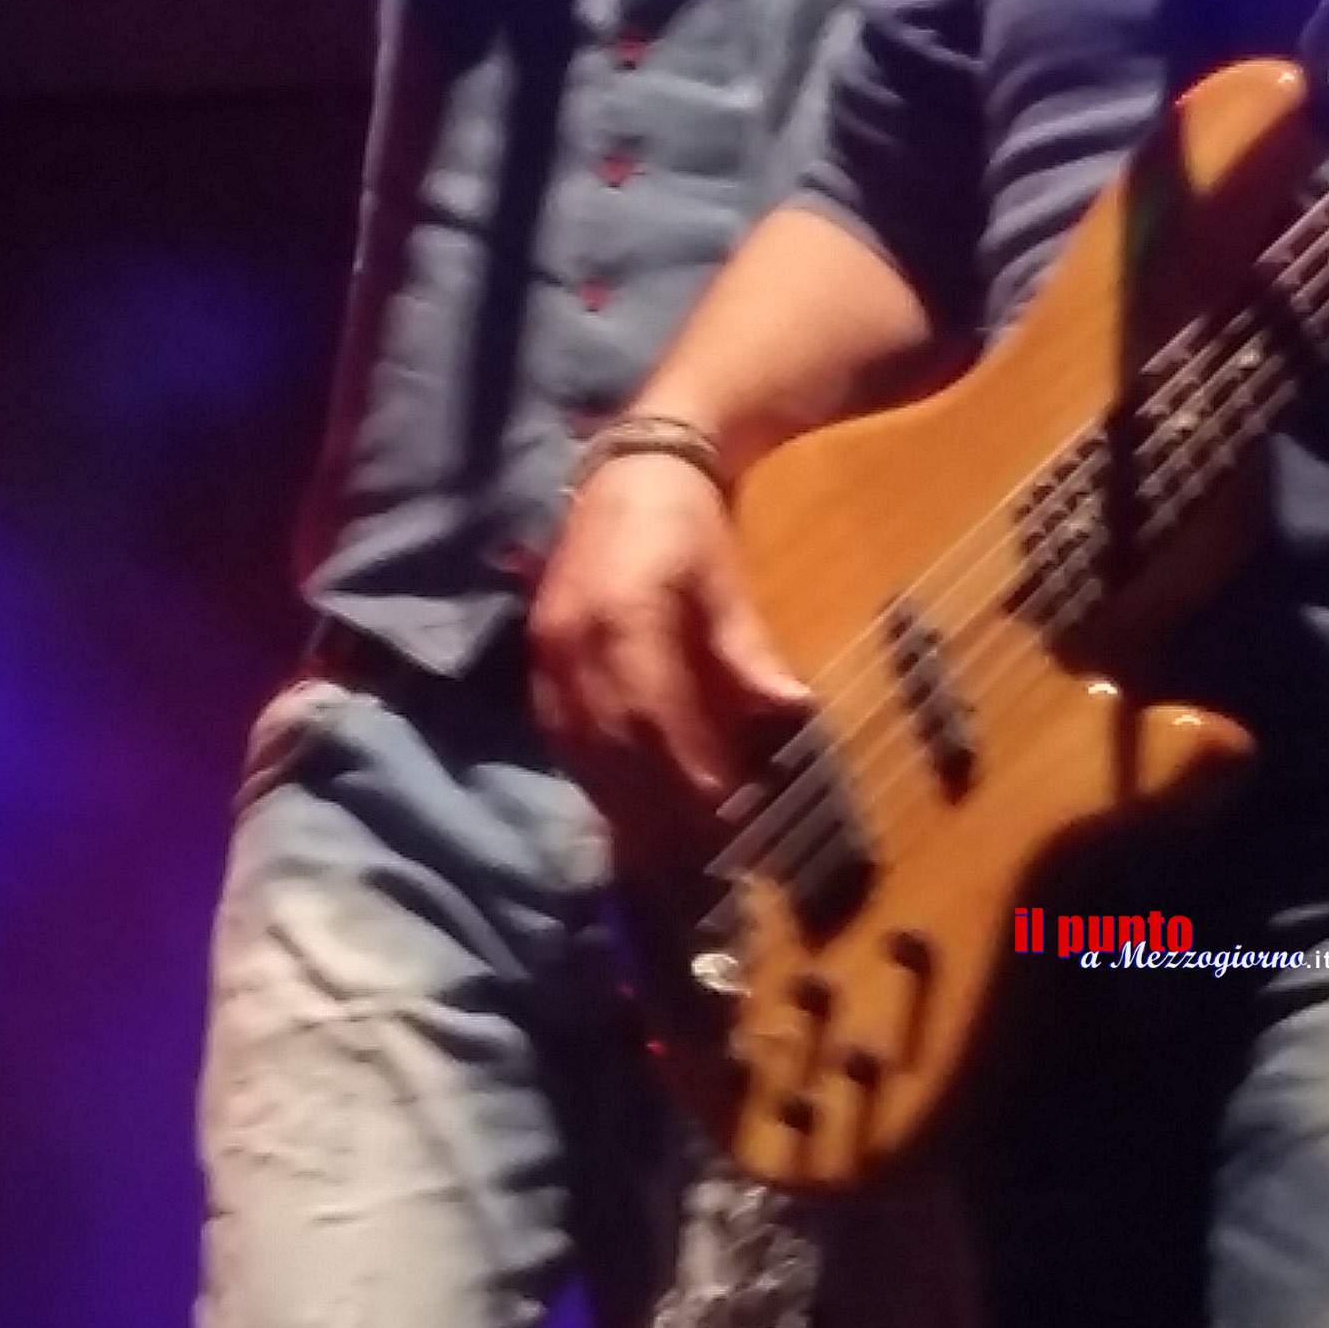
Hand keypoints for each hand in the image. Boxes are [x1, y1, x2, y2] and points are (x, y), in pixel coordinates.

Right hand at [529, 452, 809, 862]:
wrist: (629, 469)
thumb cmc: (689, 526)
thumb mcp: (728, 584)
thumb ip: (749, 653)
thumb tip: (791, 714)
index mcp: (622, 613)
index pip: (653, 716)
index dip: (687, 775)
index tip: (728, 820)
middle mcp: (571, 639)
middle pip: (612, 746)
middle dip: (656, 808)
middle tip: (702, 858)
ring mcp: (546, 652)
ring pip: (581, 752)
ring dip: (623, 807)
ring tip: (667, 854)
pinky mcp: (537, 663)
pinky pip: (563, 740)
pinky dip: (598, 783)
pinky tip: (628, 814)